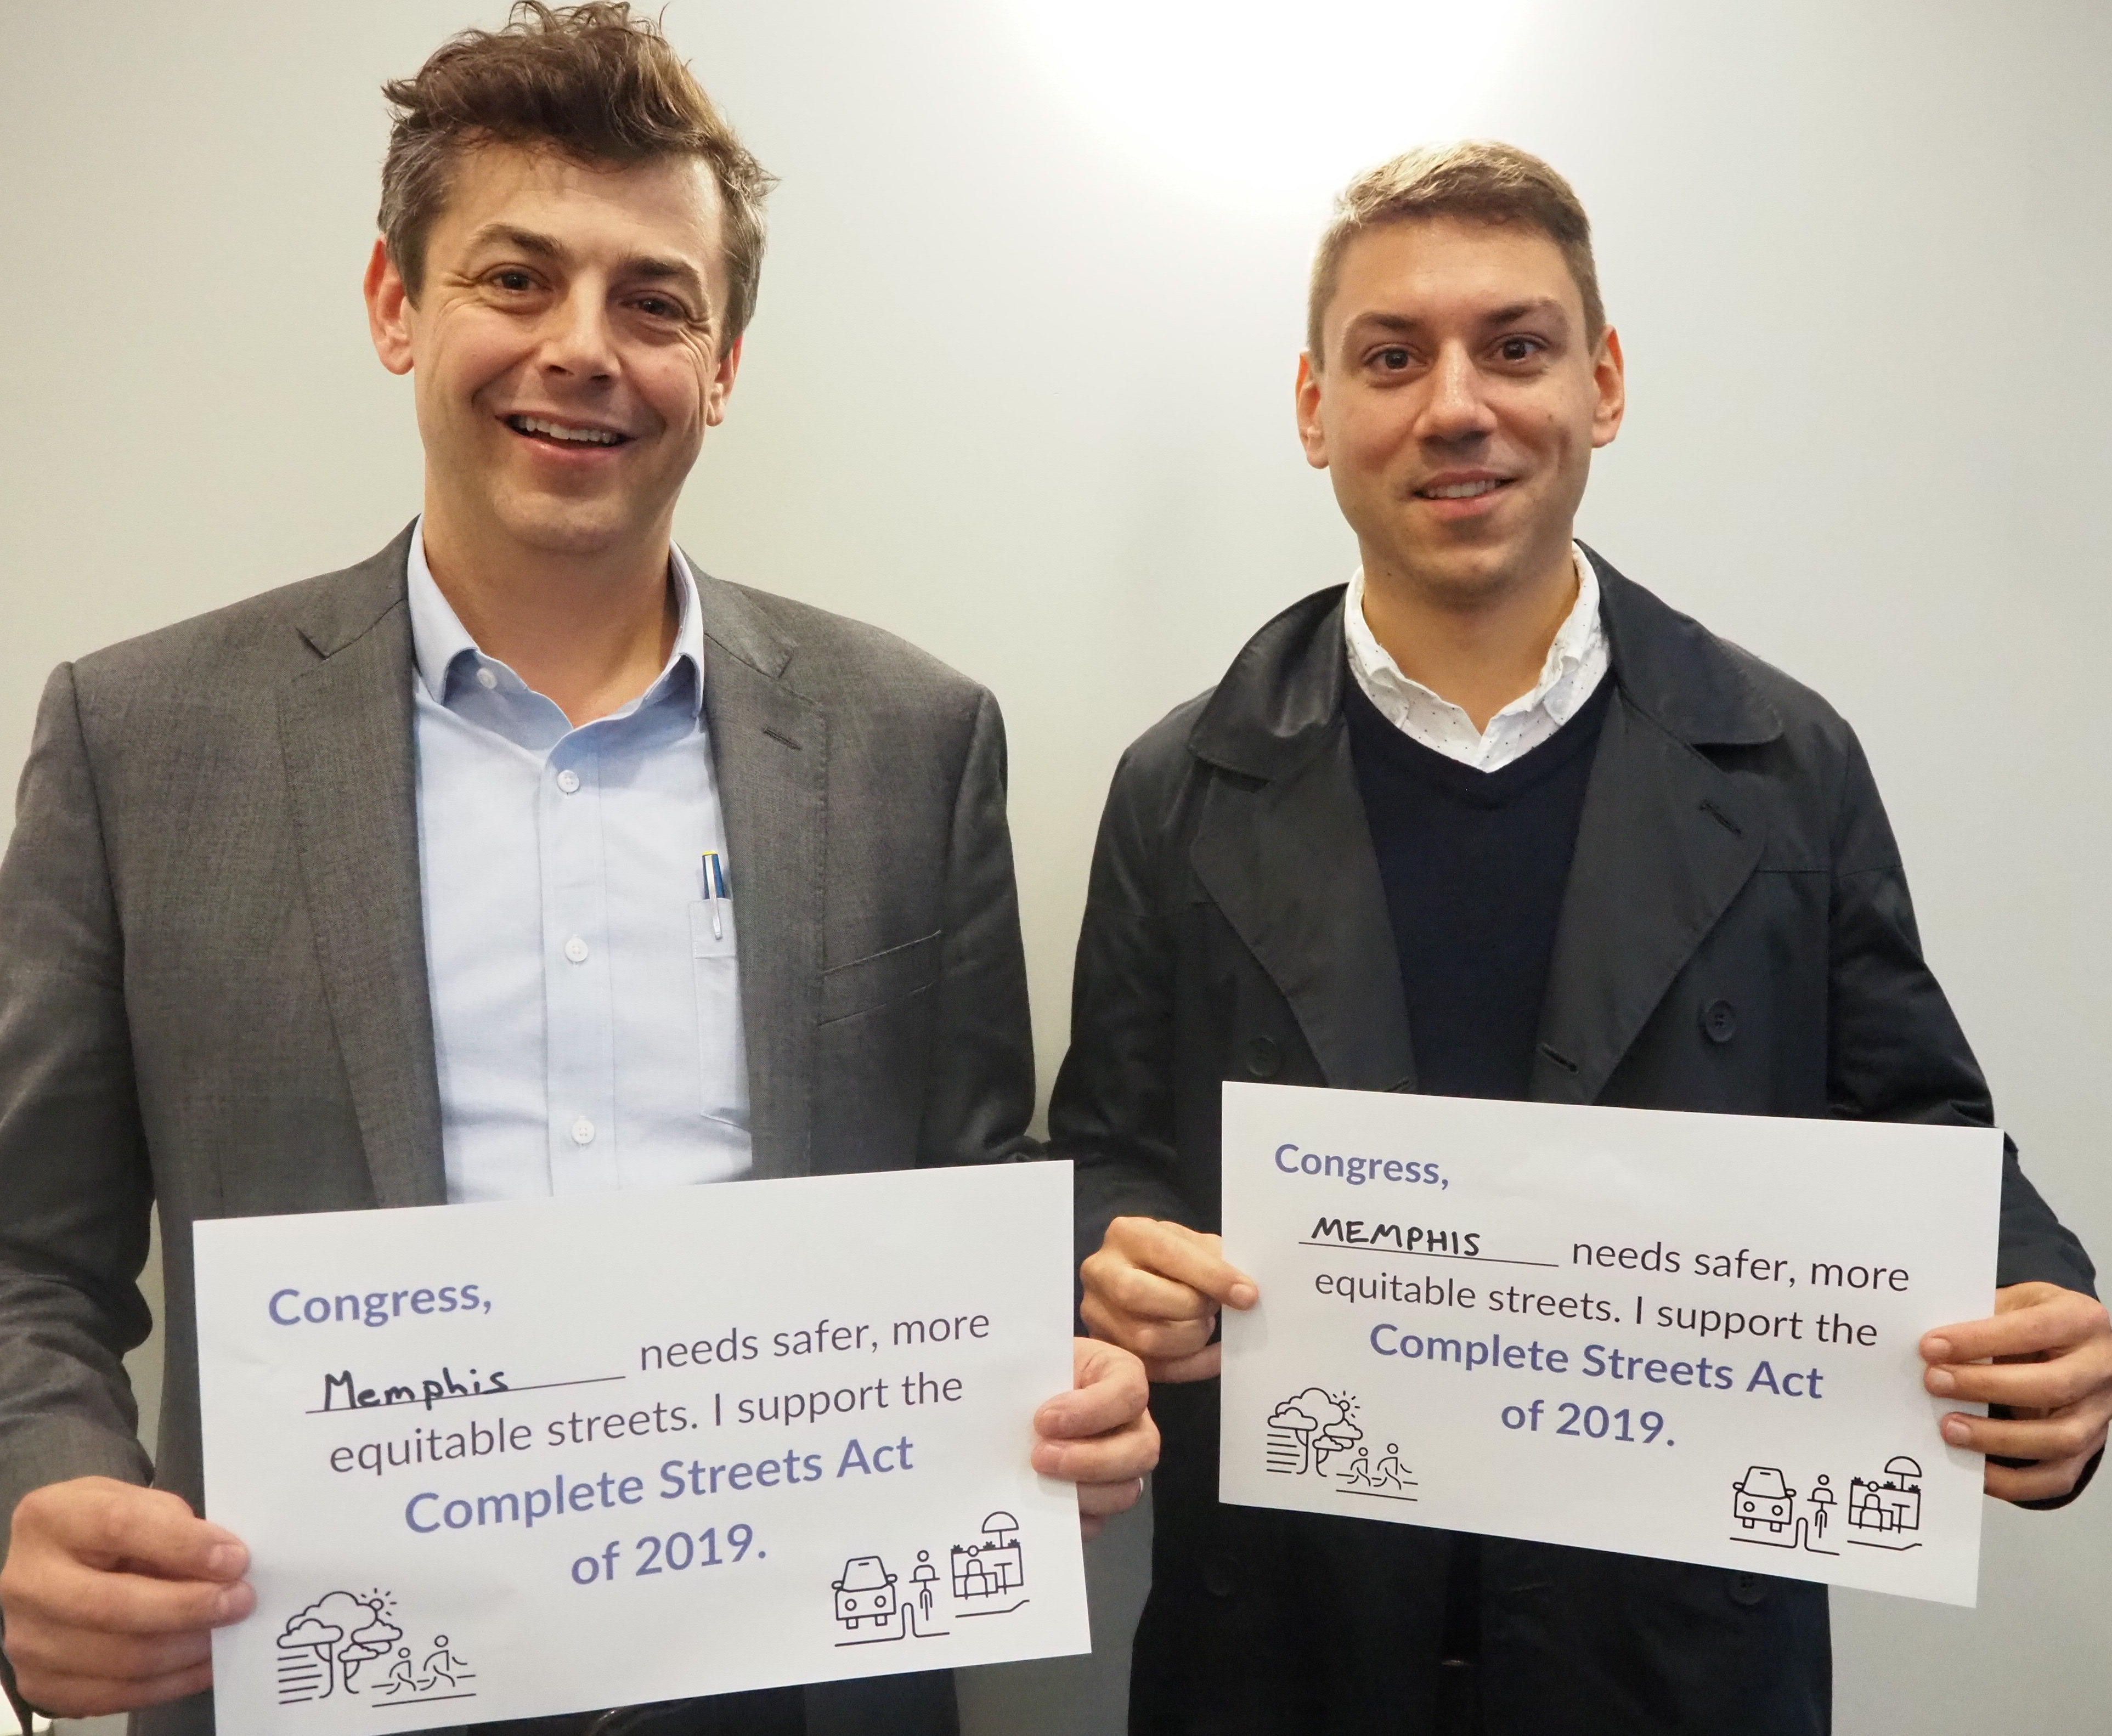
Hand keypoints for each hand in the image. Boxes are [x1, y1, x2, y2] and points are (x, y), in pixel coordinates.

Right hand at [0, 1476, 252, 1716]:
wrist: (53, 1572)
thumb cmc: (104, 1530)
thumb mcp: (135, 1503)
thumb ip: (173, 1525)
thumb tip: (225, 1563)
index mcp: (50, 1518)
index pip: (120, 1527)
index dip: (183, 1545)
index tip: (235, 1559)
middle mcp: (26, 1583)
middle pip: (112, 1605)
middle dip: (188, 1607)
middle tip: (240, 1601)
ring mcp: (26, 1641)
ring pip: (118, 1659)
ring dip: (185, 1650)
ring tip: (226, 1633)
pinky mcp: (40, 1685)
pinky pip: (114, 1695)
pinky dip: (169, 1684)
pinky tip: (203, 1665)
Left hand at [1030, 1338, 1159, 1538]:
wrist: (1015, 1397)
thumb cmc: (1031, 1373)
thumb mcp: (1035, 1361)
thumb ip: (1034, 1374)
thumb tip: (1023, 1407)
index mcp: (1119, 1375)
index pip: (1130, 1393)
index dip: (1092, 1410)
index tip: (1043, 1419)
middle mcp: (1132, 1422)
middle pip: (1143, 1449)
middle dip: (1091, 1460)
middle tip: (1039, 1458)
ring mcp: (1122, 1464)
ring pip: (1126, 1490)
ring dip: (1083, 1492)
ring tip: (1038, 1482)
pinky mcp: (1102, 1498)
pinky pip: (1101, 1520)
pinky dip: (1074, 1519)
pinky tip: (1045, 1507)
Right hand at [1080, 1216, 1257, 1382]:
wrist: (1141, 1274)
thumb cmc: (1173, 1257)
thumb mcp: (1190, 1243)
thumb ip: (1213, 1258)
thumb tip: (1242, 1290)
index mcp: (1126, 1234)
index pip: (1167, 1253)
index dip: (1210, 1275)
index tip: (1247, 1294)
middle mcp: (1101, 1271)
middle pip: (1139, 1295)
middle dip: (1191, 1307)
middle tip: (1214, 1307)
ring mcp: (1097, 1313)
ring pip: (1146, 1338)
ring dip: (1191, 1336)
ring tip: (1204, 1323)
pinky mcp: (1108, 1347)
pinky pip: (1154, 1368)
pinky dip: (1193, 1365)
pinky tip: (1214, 1355)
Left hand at [1921, 1282, 2111, 1502]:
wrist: (2073, 1345)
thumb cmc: (2036, 1323)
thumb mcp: (2016, 1303)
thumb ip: (1982, 1318)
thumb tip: (1931, 1348)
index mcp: (2081, 1320)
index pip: (2032, 1330)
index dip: (1979, 1340)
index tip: (1931, 1347)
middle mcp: (2100, 1369)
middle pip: (2051, 1386)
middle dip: (1985, 1386)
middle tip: (1934, 1383)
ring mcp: (2098, 1414)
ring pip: (2059, 1439)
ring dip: (1998, 1438)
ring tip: (1949, 1428)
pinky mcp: (2087, 1449)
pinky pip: (2057, 1477)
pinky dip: (2014, 1482)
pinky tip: (1976, 1471)